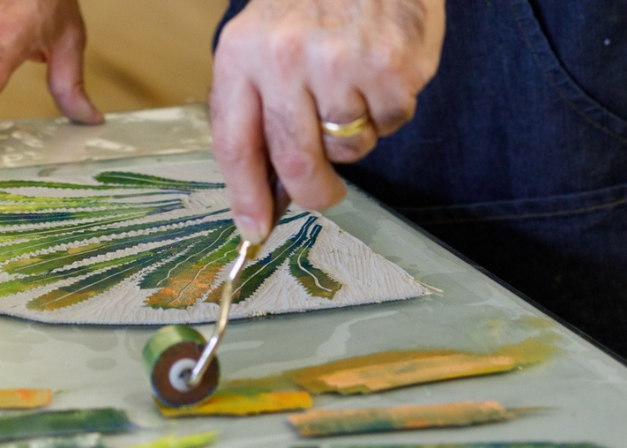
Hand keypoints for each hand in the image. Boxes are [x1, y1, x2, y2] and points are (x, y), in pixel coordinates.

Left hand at [210, 0, 444, 242]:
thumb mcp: (264, 38)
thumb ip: (258, 107)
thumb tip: (268, 188)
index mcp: (242, 53)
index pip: (235, 143)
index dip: (245, 196)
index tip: (253, 229)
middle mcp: (286, 59)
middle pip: (296, 163)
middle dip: (313, 194)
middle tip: (324, 194)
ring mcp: (339, 63)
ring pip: (350, 147)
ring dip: (357, 133)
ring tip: (353, 85)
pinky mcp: (390, 66)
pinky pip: (391, 122)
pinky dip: (390, 108)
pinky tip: (381, 70)